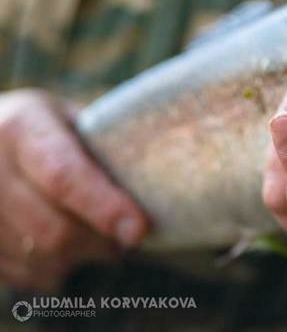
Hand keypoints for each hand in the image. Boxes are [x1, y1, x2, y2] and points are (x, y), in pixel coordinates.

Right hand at [0, 90, 147, 290]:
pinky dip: (52, 271)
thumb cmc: (44, 127)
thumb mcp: (69, 117)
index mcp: (22, 126)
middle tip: (127, 238)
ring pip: (39, 257)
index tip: (138, 230)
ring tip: (98, 241)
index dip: (104, 207)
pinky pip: (21, 273)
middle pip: (53, 229)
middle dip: (100, 242)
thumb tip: (162, 176)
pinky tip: (65, 251)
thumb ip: (104, 143)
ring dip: (79, 259)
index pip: (64, 176)